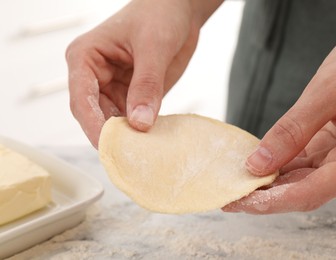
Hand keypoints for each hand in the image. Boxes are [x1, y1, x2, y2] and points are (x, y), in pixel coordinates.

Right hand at [66, 0, 221, 147]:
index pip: (81, 98)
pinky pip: (132, 119)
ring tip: (140, 154)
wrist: (179, 10)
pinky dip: (140, 132)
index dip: (92, 124)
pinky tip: (150, 142)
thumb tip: (140, 123)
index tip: (108, 146)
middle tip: (128, 157)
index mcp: (85, 57)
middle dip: (110, 136)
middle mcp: (95, 76)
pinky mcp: (132, 96)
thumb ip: (147, 85)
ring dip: (126, 137)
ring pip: (113, 121)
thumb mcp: (153, 47)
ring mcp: (113, 88)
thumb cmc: (159, 13)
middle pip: (94, 116)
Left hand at [224, 5, 335, 213]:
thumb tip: (258, 163)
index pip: (309, 193)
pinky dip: (284, 163)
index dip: (270, 202)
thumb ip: (292, 131)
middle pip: (305, 190)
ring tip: (240, 180)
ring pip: (305, 178)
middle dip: (266, 195)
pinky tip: (261, 162)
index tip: (237, 201)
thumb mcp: (327, 93)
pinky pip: (309, 161)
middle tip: (230, 194)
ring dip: (272, 180)